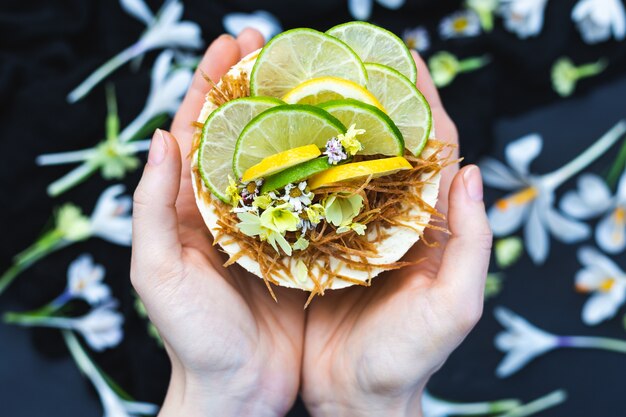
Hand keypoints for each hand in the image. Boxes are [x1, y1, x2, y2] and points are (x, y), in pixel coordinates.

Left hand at [131, 31, 304, 416]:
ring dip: (289, 117)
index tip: (230, 44)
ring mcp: (264, 224)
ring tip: (309, 80)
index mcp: (190, 209)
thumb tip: (162, 137)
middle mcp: (228, 209)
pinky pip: (307, 195)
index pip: (198, 131)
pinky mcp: (296, 245)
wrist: (238, 389)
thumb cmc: (194, 338)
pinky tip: (336, 141)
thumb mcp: (159, 273)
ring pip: (276, 158)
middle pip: (239, 135)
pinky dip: (318, 163)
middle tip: (270, 45)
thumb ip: (153, 208)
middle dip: (251, 87)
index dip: (211, 84)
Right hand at [301, 52, 492, 416]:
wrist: (354, 397)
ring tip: (297, 90)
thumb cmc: (406, 359)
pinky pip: (303, 196)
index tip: (401, 61)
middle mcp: (388, 218)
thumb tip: (470, 173)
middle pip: (380, 147)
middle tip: (336, 63)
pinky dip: (292, 168)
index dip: (422, 101)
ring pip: (338, 165)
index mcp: (426, 225)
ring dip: (323, 126)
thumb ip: (471, 246)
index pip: (432, 149)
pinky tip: (271, 145)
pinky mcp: (314, 245)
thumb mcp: (451, 309)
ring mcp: (348, 229)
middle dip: (364, 101)